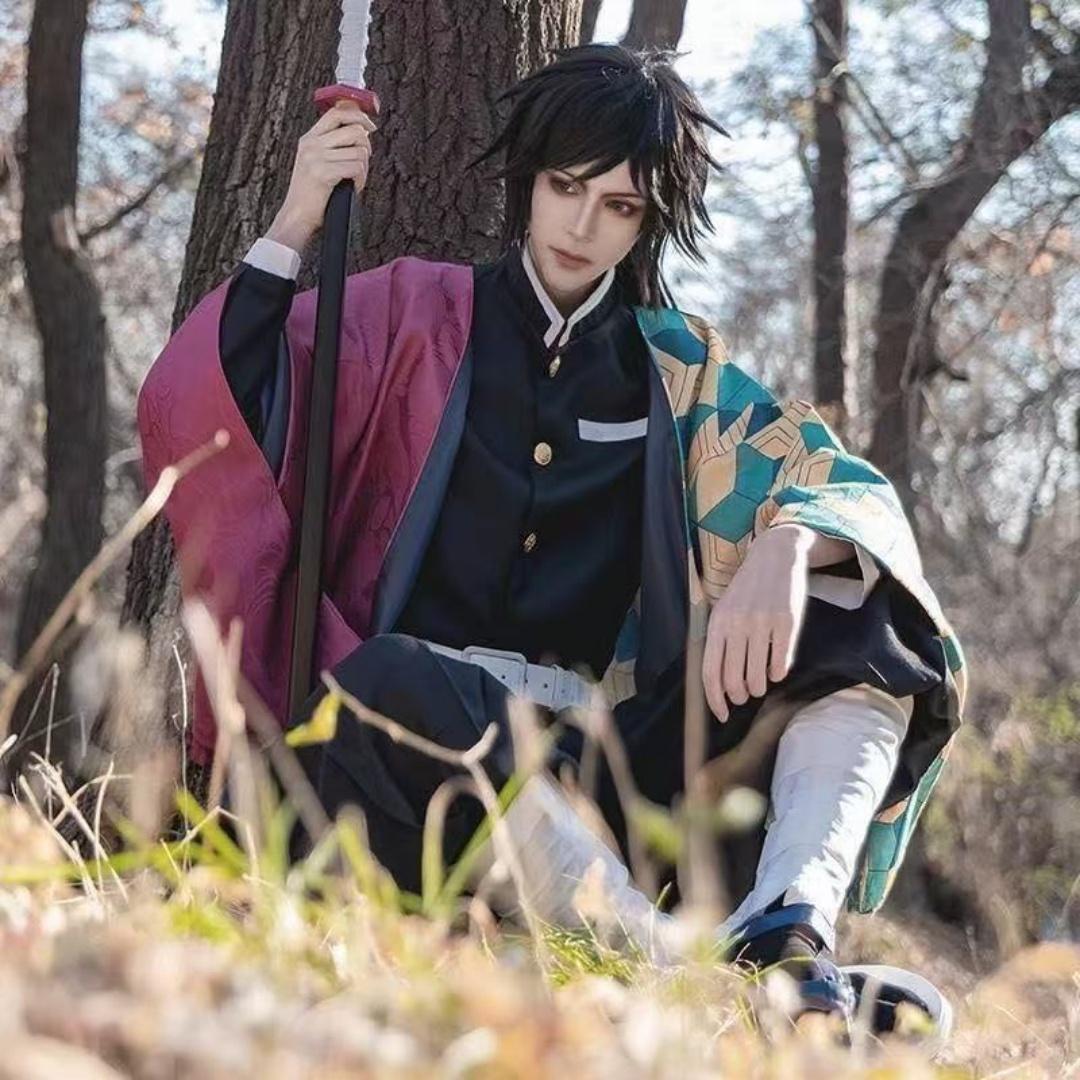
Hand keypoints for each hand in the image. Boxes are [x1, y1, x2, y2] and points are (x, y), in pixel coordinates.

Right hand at [267, 101, 377, 250]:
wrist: (297, 216)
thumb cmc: (312, 194)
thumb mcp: (316, 162)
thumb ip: (333, 146)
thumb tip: (362, 131)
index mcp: (309, 139)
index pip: (336, 112)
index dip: (358, 115)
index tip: (370, 125)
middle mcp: (312, 144)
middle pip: (354, 129)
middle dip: (366, 145)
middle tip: (364, 160)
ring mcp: (316, 158)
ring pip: (359, 151)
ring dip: (364, 168)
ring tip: (355, 179)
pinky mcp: (323, 173)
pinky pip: (356, 167)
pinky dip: (361, 180)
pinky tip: (353, 187)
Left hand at [701, 526, 811, 721]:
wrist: (775, 557)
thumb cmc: (747, 591)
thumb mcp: (724, 610)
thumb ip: (720, 642)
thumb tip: (720, 685)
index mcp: (717, 624)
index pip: (710, 672)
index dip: (715, 699)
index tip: (723, 714)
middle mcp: (737, 625)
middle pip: (734, 679)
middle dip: (739, 696)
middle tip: (745, 696)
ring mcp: (762, 623)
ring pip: (758, 675)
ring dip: (759, 687)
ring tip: (760, 685)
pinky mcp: (787, 622)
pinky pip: (781, 662)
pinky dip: (778, 673)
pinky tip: (777, 671)